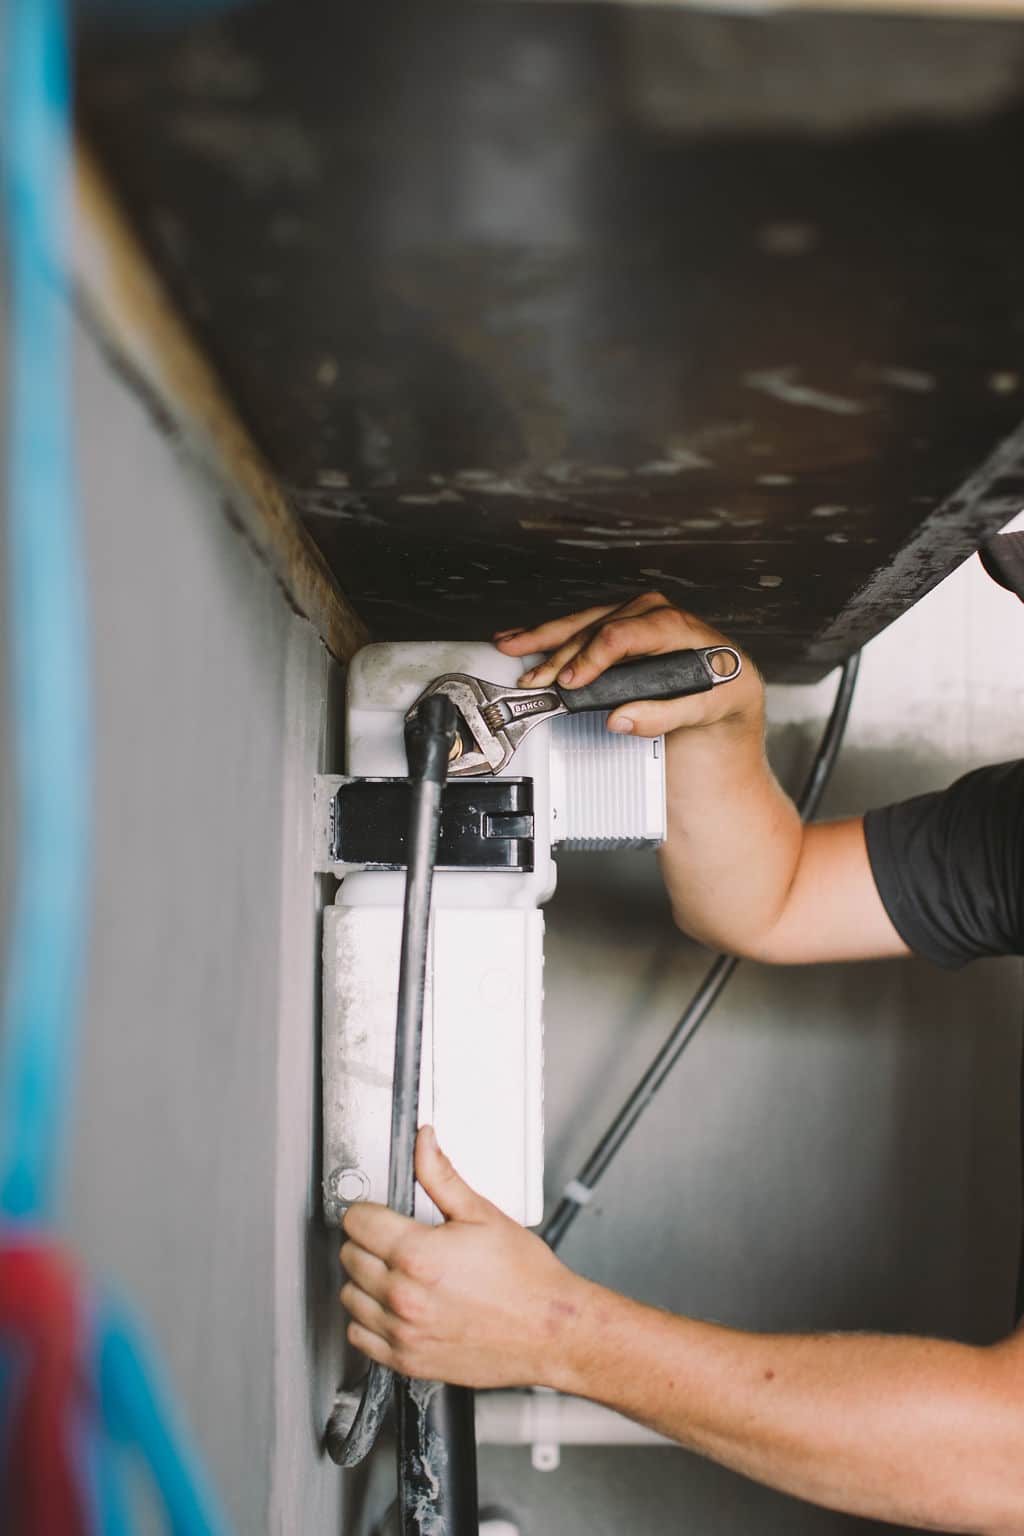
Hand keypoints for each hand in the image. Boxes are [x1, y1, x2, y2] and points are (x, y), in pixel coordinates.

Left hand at [340, 1127, 585, 1388]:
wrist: (549, 1330)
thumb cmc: (524, 1278)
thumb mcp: (482, 1214)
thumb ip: (441, 1175)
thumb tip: (423, 1143)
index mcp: (418, 1255)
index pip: (357, 1222)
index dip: (368, 1209)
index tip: (379, 1211)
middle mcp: (404, 1296)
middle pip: (349, 1256)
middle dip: (367, 1241)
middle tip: (393, 1238)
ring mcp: (403, 1332)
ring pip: (349, 1296)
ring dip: (364, 1280)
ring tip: (393, 1271)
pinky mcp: (407, 1360)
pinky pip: (359, 1336)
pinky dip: (367, 1319)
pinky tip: (391, 1305)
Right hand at [495, 591, 762, 738]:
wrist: (733, 696)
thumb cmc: (726, 700)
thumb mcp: (711, 712)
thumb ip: (667, 715)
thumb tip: (621, 718)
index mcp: (681, 628)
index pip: (625, 634)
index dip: (592, 658)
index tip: (571, 682)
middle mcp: (659, 614)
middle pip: (597, 625)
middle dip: (560, 653)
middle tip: (535, 679)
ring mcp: (639, 617)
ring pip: (584, 621)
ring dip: (544, 636)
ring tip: (511, 645)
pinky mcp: (624, 626)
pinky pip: (583, 626)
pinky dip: (550, 633)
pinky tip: (523, 636)